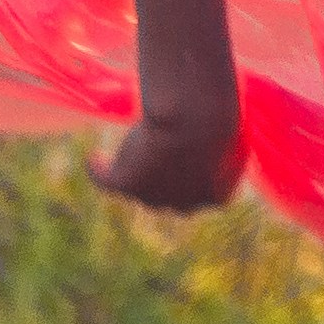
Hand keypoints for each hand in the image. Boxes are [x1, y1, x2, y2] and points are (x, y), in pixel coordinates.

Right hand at [90, 99, 244, 211]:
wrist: (195, 122)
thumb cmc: (220, 119)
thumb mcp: (228, 129)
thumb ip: (222, 138)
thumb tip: (219, 130)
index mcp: (217, 196)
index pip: (200, 193)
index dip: (191, 178)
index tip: (186, 163)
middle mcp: (184, 205)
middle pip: (168, 195)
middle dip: (163, 181)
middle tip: (157, 160)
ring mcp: (153, 198)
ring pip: (139, 188)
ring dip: (132, 175)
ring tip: (121, 161)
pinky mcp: (126, 185)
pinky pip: (106, 181)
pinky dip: (99, 171)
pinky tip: (95, 158)